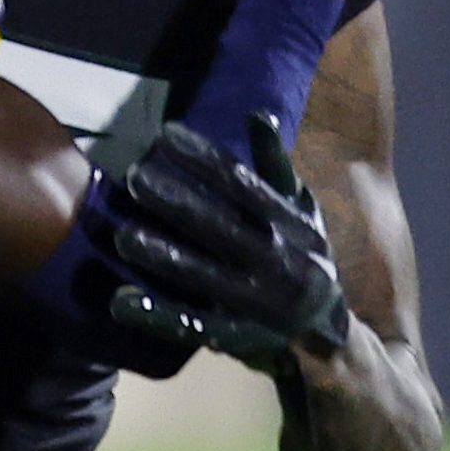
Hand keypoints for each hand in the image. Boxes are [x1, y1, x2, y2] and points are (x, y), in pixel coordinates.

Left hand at [88, 117, 349, 369]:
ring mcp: (253, 300)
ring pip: (203, 276)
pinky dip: (157, 314)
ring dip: (163, 257)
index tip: (164, 134)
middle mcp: (272, 258)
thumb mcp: (301, 209)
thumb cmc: (303, 254)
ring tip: (124, 237)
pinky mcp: (234, 335)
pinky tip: (121, 302)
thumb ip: (275, 166)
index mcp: (285, 223)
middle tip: (135, 178)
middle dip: (177, 202)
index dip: (204, 158)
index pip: (240, 184)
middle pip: (218, 226)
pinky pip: (192, 324)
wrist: (328, 331)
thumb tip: (258, 115)